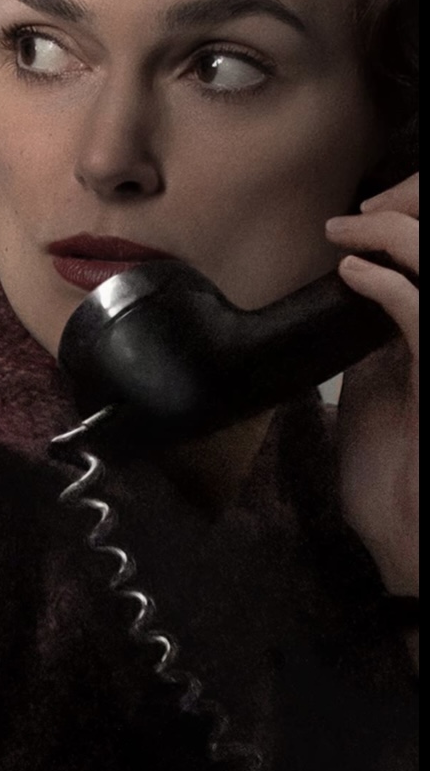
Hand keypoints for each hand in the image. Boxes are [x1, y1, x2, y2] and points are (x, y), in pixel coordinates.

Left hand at [327, 172, 418, 595]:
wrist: (413, 554)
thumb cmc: (398, 490)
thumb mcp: (380, 403)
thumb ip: (380, 354)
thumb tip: (361, 302)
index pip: (429, 274)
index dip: (405, 237)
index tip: (359, 228)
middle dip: (407, 220)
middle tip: (353, 216)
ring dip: (396, 237)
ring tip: (349, 229)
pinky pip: (420, 309)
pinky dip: (384, 283)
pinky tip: (353, 275)